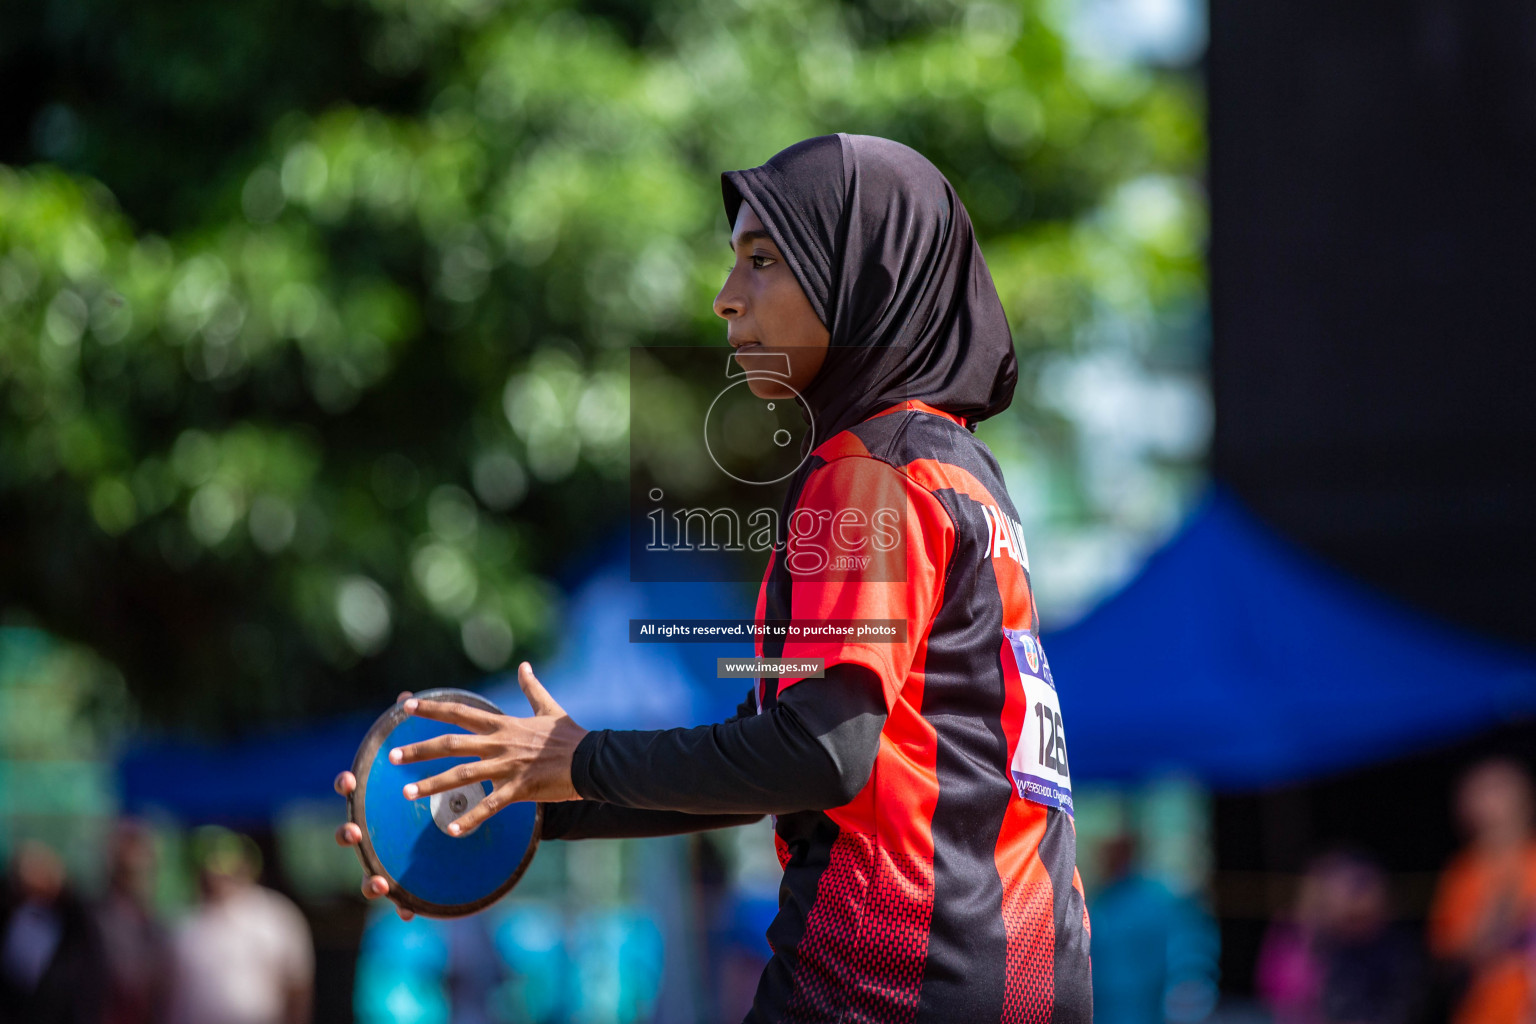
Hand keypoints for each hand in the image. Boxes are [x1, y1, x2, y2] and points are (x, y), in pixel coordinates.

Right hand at [335, 691, 414, 919]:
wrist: (456, 818)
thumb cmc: (431, 788)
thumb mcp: (428, 759)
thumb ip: (413, 733)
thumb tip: (406, 699)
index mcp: (377, 800)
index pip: (354, 790)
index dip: (347, 784)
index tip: (349, 779)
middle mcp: (375, 830)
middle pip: (350, 833)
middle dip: (347, 834)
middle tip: (354, 831)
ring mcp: (386, 856)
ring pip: (369, 872)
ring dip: (369, 879)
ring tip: (377, 881)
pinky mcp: (408, 879)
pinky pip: (404, 898)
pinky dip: (404, 906)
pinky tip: (411, 912)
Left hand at [389, 662, 585, 835]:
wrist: (592, 759)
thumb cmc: (570, 735)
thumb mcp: (549, 708)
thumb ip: (532, 688)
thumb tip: (524, 666)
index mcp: (503, 724)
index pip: (460, 713)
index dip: (432, 709)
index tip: (406, 707)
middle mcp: (499, 744)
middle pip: (451, 745)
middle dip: (419, 750)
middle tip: (391, 757)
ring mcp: (507, 767)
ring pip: (462, 776)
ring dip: (432, 785)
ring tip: (407, 794)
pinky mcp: (519, 789)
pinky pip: (490, 807)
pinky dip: (471, 819)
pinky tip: (453, 831)